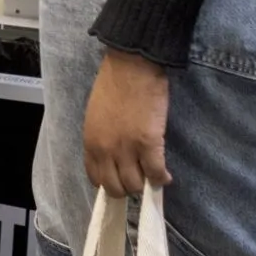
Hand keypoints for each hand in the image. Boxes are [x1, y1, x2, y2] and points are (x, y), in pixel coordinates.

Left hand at [82, 49, 171, 196]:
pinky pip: (155, 172)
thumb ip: (101, 138)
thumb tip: (113, 157)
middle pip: (115, 188)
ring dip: (145, 183)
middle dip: (128, 188)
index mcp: (90, 142)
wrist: (131, 67)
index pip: (95, 178)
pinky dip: (162, 178)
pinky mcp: (148, 143)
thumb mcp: (96, 117)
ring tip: (152, 175)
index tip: (120, 181)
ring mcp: (126, 149)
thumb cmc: (113, 85)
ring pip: (135, 184)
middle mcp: (105, 150)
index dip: (110, 183)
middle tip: (139, 179)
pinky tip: (165, 175)